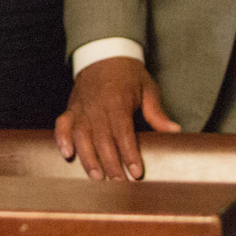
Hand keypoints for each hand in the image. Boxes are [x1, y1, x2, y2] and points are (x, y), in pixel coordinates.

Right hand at [54, 56, 179, 179]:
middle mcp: (97, 106)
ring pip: (81, 135)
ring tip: (97, 176)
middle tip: (120, 182)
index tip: (137, 172)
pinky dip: (62, 139)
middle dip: (111, 163)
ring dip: (88, 157)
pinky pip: (62, 124)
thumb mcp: (147, 88)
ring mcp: (81, 107)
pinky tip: (67, 154)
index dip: (129, 153)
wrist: (104, 53)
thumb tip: (173, 131)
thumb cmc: (128, 74)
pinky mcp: (71, 108)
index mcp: (117, 101)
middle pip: (102, 139)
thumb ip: (157, 112)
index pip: (123, 132)